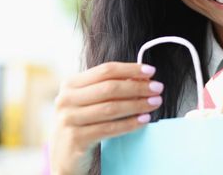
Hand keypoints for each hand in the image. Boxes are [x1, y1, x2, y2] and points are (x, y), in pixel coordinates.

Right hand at [49, 62, 163, 174]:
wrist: (64, 154)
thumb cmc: (84, 122)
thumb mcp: (92, 100)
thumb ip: (112, 87)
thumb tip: (143, 78)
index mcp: (71, 84)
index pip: (105, 70)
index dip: (130, 69)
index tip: (151, 71)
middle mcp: (66, 99)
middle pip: (110, 88)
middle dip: (138, 87)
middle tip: (157, 89)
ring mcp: (69, 119)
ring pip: (111, 108)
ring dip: (137, 105)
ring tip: (155, 103)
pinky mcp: (76, 138)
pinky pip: (109, 129)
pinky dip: (130, 123)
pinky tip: (144, 120)